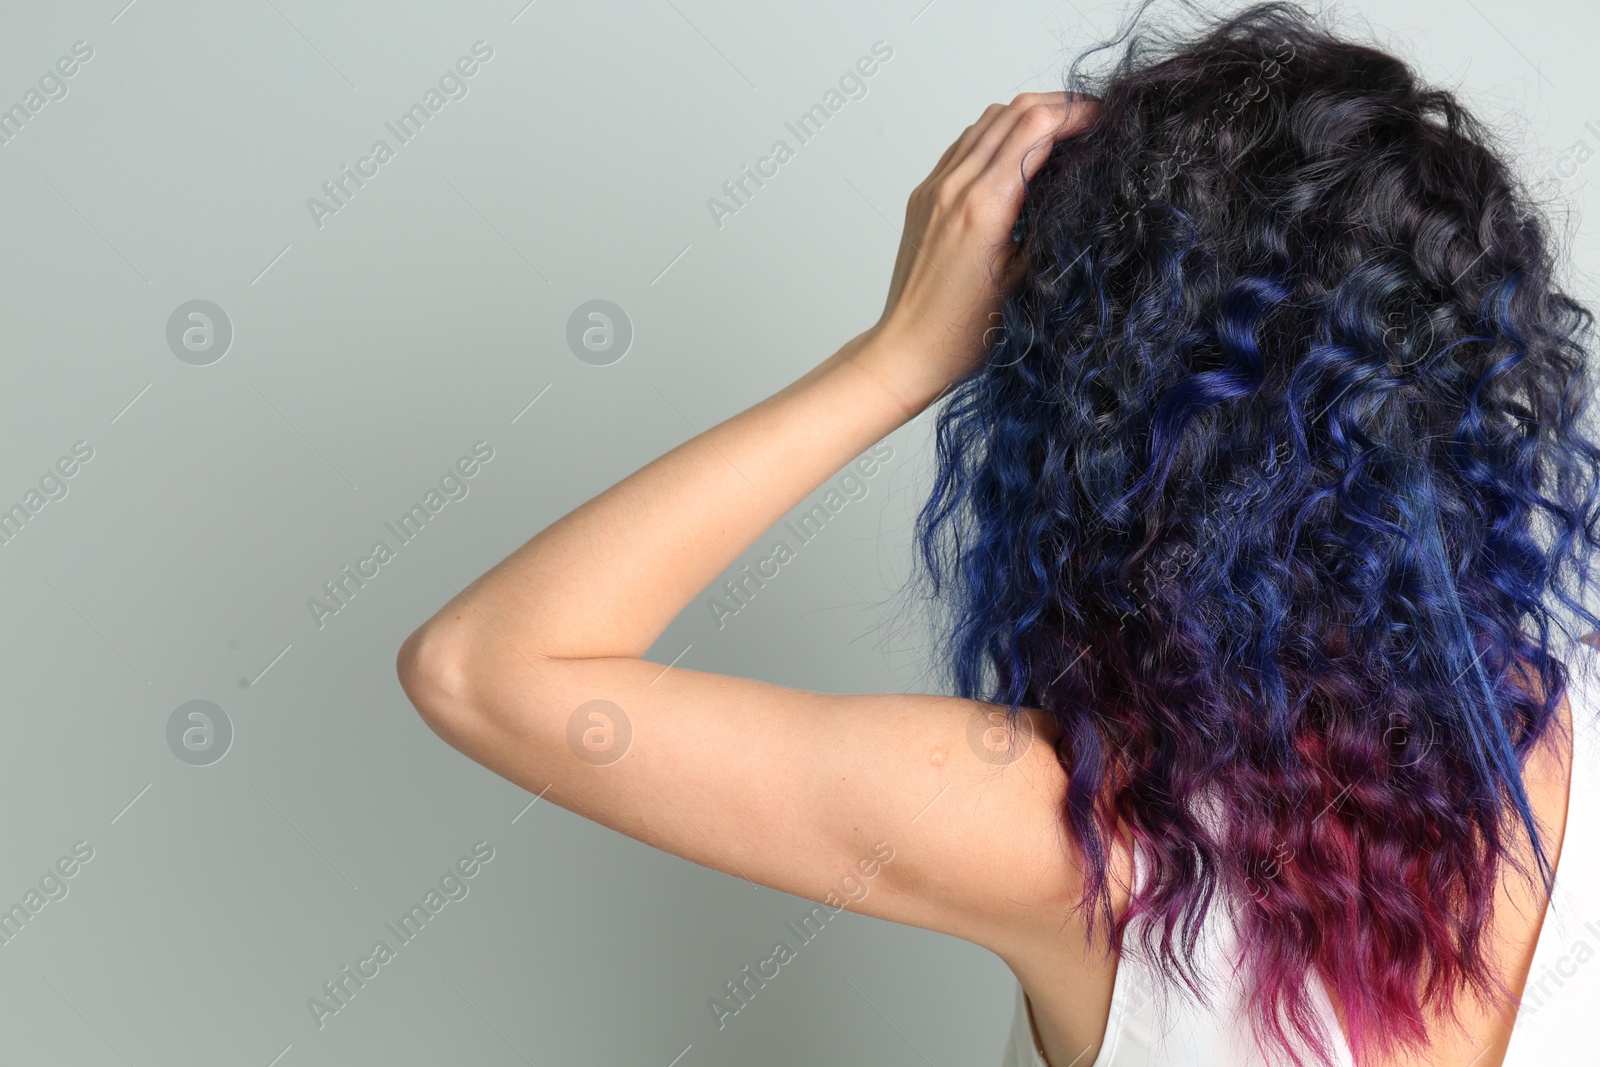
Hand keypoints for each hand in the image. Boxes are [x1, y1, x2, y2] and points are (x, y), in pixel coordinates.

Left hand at [853, 91, 1099, 410]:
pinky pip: (963, 145)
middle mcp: (954, 187)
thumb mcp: (1026, 277)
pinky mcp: (923, 196)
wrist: (908, 349)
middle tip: (1090, 118)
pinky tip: (1016, 155)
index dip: (1076, 114)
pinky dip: (995, 136)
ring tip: (1059, 132)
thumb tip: (1082, 179)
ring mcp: (934, 188)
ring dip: (1025, 116)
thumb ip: (1051, 220)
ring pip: (985, 122)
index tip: (1105, 119)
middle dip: (1056, 106)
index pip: (1035, 127)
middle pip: (1012, 111)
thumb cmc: (966, 332)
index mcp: (984, 205)